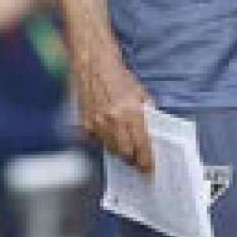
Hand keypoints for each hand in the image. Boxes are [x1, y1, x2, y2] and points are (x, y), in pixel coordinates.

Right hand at [75, 52, 153, 173]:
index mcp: (130, 112)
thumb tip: (153, 134)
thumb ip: (147, 115)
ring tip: (129, 152)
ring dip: (121, 153)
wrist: (93, 65)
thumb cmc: (120, 77)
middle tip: (141, 164)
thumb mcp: (141, 94)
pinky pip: (97, 141)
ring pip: (111, 149)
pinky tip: (112, 138)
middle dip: (134, 161)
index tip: (150, 170)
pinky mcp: (84, 123)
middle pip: (125, 153)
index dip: (147, 161)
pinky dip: (106, 142)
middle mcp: (112, 120)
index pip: (141, 145)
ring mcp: (96, 123)